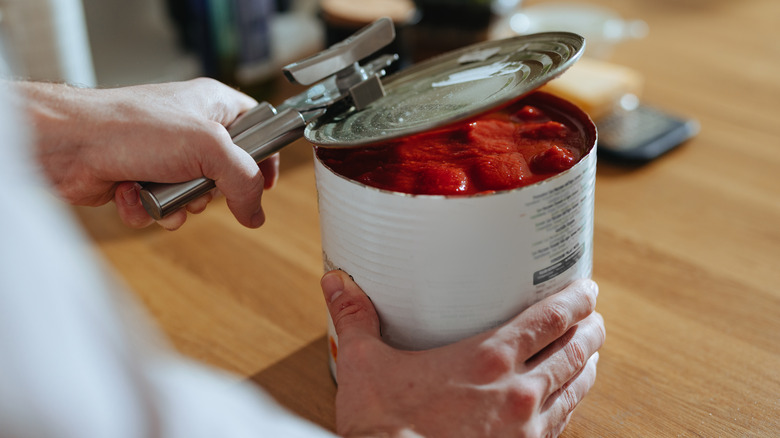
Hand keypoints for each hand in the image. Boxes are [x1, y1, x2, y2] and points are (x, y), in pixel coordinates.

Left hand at [16, 78, 278, 229]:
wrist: (67, 145)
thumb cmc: (129, 127)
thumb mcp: (208, 147)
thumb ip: (244, 180)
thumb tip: (256, 212)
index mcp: (212, 106)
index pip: (257, 128)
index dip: (265, 156)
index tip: (266, 182)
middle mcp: (191, 130)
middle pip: (227, 174)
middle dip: (211, 191)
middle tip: (199, 183)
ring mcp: (165, 156)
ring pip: (195, 198)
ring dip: (179, 204)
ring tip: (160, 189)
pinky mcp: (142, 179)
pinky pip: (163, 208)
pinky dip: (149, 209)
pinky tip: (132, 194)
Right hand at [320, 271, 604, 437]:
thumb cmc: (384, 429)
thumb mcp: (364, 365)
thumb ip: (355, 319)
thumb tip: (335, 282)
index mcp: (487, 359)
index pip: (548, 320)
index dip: (575, 301)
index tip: (586, 290)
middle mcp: (517, 392)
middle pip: (573, 353)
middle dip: (590, 332)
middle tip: (595, 319)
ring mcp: (525, 430)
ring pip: (574, 390)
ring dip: (587, 369)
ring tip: (592, 356)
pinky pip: (561, 426)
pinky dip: (571, 407)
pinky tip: (567, 404)